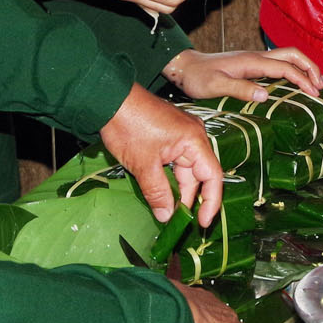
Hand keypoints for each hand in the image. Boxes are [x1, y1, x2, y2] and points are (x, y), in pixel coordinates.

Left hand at [98, 86, 223, 224]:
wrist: (110, 99)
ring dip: (176, 190)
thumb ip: (158, 193)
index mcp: (194, 140)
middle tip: (177, 222)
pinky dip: (168, 177)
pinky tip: (160, 192)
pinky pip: (174, 161)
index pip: (212, 176)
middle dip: (188, 199)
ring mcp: (181, 134)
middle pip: (198, 174)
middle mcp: (193, 136)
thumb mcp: (144, 165)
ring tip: (166, 211)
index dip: (211, 201)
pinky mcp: (168, 135)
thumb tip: (167, 217)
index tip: (202, 222)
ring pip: (184, 170)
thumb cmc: (129, 126)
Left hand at [163, 47, 322, 101]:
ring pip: (287, 57)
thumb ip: (239, 89)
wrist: (185, 67)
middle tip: (322, 85)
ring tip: (317, 83)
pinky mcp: (251, 65)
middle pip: (292, 55)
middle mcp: (256, 57)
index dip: (302, 79)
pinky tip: (295, 83)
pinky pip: (279, 64)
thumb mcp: (215, 86)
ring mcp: (254, 60)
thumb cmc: (197, 78)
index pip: (285, 67)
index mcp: (251, 62)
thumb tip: (266, 95)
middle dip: (310, 67)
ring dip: (304, 67)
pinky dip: (293, 71)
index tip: (314, 93)